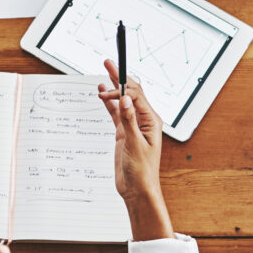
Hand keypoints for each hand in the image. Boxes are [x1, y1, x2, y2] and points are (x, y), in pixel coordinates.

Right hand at [98, 60, 173, 238]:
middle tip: (108, 63)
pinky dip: (109, 103)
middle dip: (119, 78)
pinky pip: (116, 113)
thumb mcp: (134, 144)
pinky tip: (102, 95)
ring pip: (122, 101)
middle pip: (130, 93)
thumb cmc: (142, 171)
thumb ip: (129, 121)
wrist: (137, 190)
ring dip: (112, 89)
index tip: (109, 83)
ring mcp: (133, 126)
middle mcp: (143, 120)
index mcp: (150, 121)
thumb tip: (125, 100)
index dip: (122, 86)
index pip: (135, 95)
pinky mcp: (124, 133)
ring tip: (104, 74)